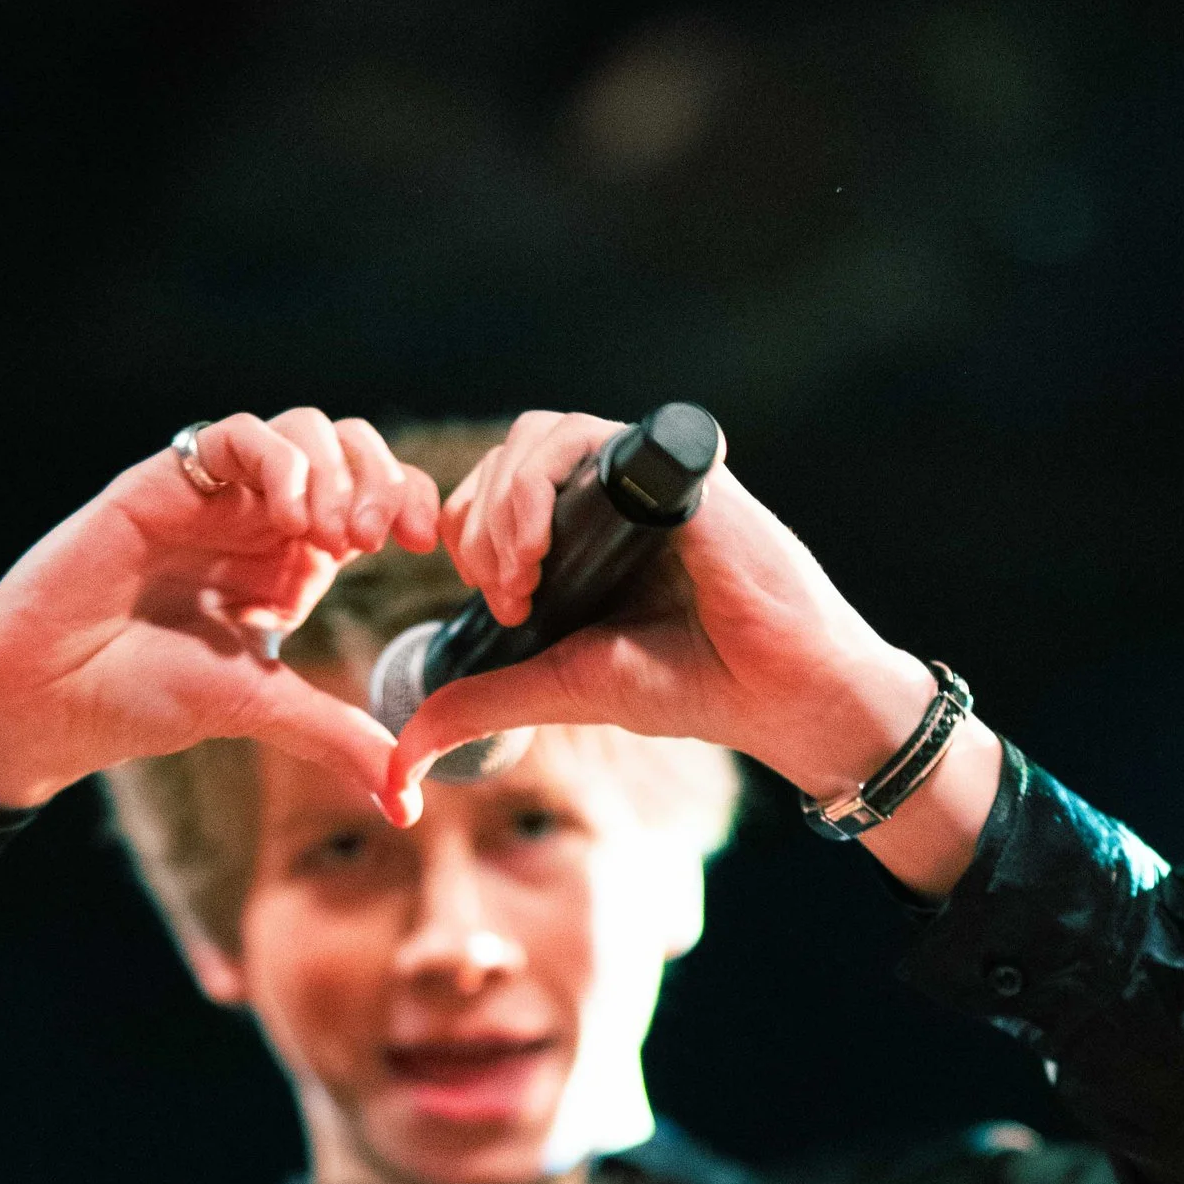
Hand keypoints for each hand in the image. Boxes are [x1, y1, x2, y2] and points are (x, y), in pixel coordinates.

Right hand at [0, 409, 441, 812]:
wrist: (51, 692)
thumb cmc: (142, 699)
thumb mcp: (262, 711)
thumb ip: (335, 738)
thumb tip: (406, 802)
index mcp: (291, 568)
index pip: (373, 505)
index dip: (409, 507)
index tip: (429, 545)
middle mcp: (258, 524)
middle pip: (349, 454)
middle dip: (381, 480)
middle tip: (385, 535)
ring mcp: (214, 496)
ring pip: (302, 431)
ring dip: (334, 469)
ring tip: (335, 531)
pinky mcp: (167, 477)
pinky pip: (236, 435)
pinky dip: (277, 459)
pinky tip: (289, 513)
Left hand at [383, 409, 1000, 888]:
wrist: (780, 694)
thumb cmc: (692, 686)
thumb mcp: (563, 689)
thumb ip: (484, 703)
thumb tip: (403, 749)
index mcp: (585, 533)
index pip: (496, 495)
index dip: (470, 534)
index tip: (494, 604)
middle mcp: (611, 492)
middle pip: (508, 458)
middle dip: (480, 522)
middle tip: (505, 594)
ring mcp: (645, 472)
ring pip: (538, 435)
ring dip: (504, 502)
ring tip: (520, 573)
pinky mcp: (677, 466)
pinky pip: (590, 434)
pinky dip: (543, 481)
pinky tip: (540, 545)